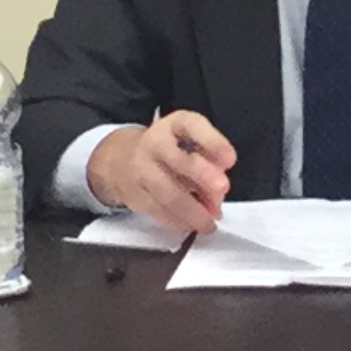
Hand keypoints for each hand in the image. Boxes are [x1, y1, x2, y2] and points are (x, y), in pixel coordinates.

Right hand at [91, 109, 233, 230]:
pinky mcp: (135, 195)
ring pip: (168, 194)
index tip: (230, 159)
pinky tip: (193, 225)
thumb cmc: (169, 150)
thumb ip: (210, 161)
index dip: (212, 142)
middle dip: (202, 175)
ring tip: (210, 223)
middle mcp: (155, 143)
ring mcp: (141, 169)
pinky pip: (159, 211)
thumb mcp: (190, 141)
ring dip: (193, 211)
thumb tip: (218, 194)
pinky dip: (179, 222)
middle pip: (178, 161)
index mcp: (174, 125)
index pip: (192, 126)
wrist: (121, 159)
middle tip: (223, 188)